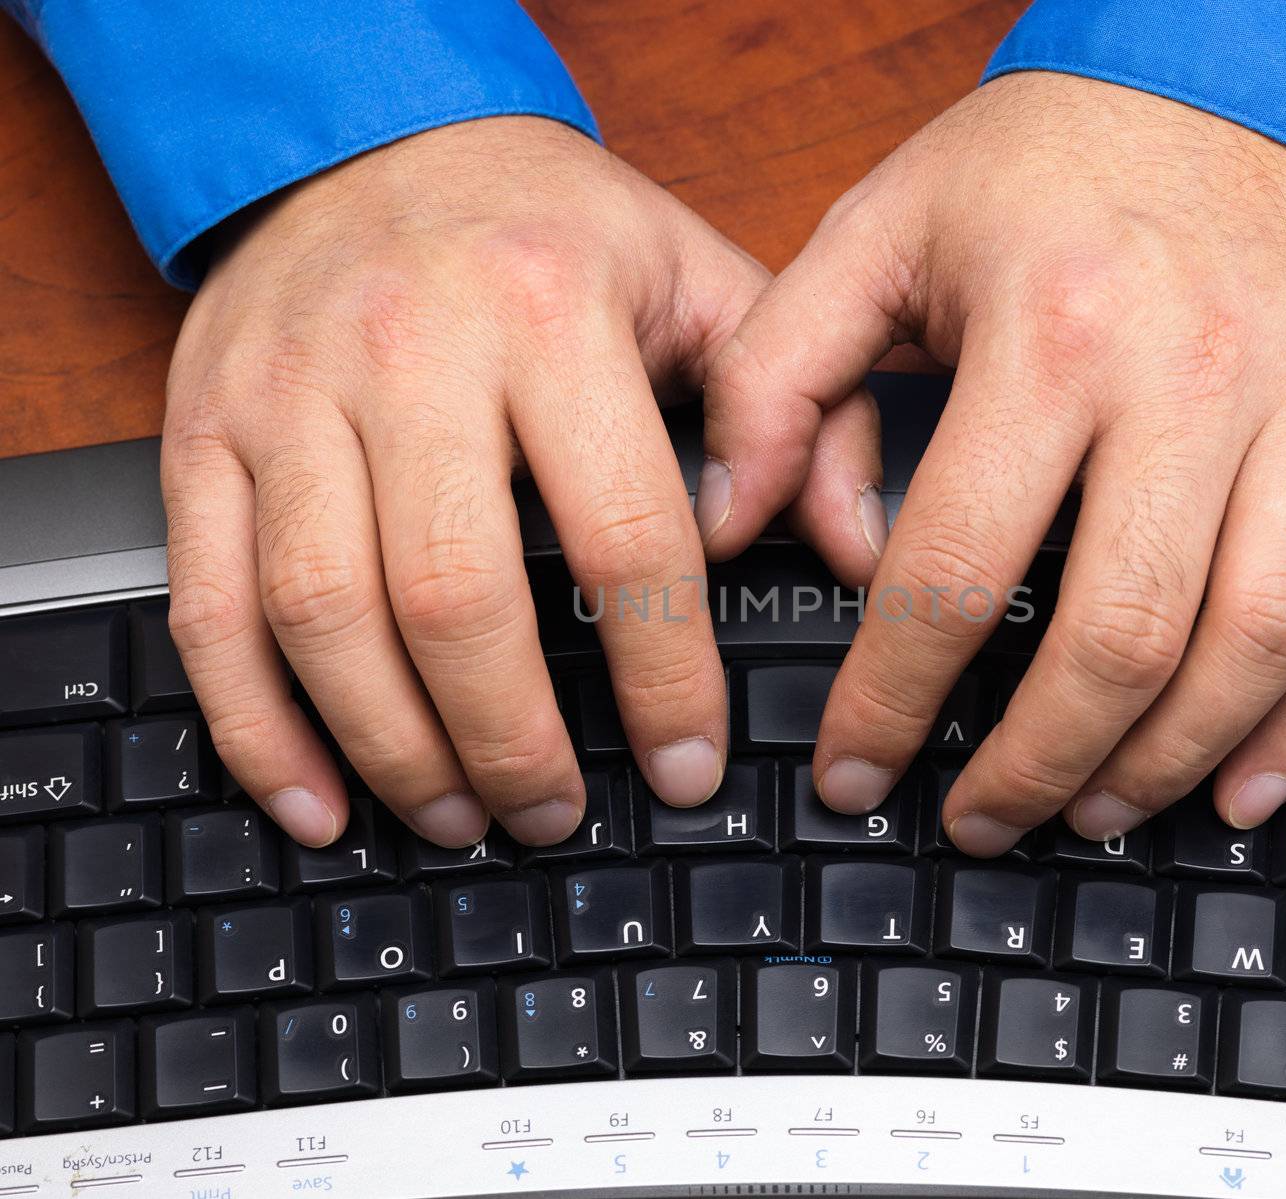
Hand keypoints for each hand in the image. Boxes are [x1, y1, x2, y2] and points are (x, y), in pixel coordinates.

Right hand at [163, 116, 878, 847]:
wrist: (366, 133)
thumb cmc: (547, 226)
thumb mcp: (702, 280)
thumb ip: (798, 412)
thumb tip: (852, 551)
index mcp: (551, 310)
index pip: (624, 533)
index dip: (662, 676)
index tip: (686, 763)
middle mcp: (407, 350)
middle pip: (455, 596)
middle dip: (513, 742)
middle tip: (556, 815)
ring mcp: (287, 395)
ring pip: (323, 614)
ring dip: (394, 749)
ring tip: (459, 818)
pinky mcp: (202, 434)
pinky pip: (209, 604)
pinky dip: (256, 727)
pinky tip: (317, 798)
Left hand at [703, 72, 1285, 852]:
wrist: (1251, 73)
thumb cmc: (1060, 156)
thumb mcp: (882, 227)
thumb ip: (778, 375)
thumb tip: (728, 522)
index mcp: (1054, 330)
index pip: (954, 569)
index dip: (892, 700)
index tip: (854, 769)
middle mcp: (1197, 378)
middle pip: (1118, 638)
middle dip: (1035, 766)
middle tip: (980, 820)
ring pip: (1254, 645)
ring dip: (1164, 764)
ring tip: (1093, 813)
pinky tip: (1241, 783)